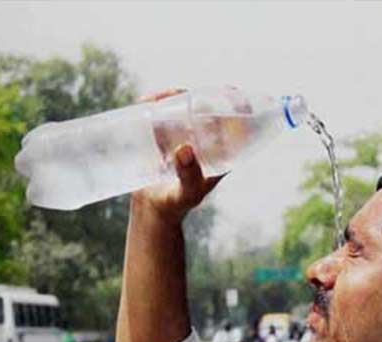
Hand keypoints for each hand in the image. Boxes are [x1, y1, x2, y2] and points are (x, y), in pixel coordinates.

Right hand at [132, 89, 223, 224]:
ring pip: (184, 106)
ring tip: (154, 99)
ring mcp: (184, 136)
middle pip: (208, 107)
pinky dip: (155, 104)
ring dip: (172, 96)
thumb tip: (184, 148)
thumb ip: (189, 175)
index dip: (237, 103)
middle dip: (198, 94)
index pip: (235, 122)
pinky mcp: (165, 137)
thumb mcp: (188, 193)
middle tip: (177, 93)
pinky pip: (163, 114)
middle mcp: (205, 140)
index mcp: (221, 151)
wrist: (154, 210)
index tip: (232, 91)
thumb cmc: (177, 205)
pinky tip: (144, 102)